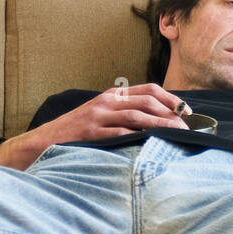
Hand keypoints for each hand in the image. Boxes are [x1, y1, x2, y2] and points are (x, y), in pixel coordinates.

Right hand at [38, 83, 193, 142]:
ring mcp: (99, 116)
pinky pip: (121, 133)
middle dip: (171, 113)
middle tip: (186, 126)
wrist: (46, 140)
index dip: (171, 99)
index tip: (186, 111)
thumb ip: (124, 114)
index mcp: (113, 95)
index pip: (149, 90)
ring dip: (161, 125)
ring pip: (138, 116)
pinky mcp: (92, 132)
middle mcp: (108, 101)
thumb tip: (156, 122)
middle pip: (147, 101)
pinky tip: (153, 144)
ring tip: (177, 134)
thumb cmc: (77, 131)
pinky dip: (139, 137)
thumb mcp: (101, 115)